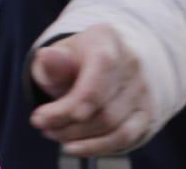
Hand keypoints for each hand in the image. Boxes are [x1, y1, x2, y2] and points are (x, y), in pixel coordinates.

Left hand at [29, 25, 152, 155]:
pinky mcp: (146, 113)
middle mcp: (132, 63)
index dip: (82, 95)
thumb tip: (46, 57)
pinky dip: (98, 147)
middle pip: (103, 102)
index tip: (51, 112)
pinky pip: (125, 137)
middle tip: (39, 122)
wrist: (101, 66)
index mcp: (107, 39)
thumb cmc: (73, 60)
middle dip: (65, 118)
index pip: (102, 66)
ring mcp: (143, 90)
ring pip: (113, 124)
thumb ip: (53, 61)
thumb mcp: (58, 54)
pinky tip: (74, 147)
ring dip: (78, 135)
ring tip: (52, 133)